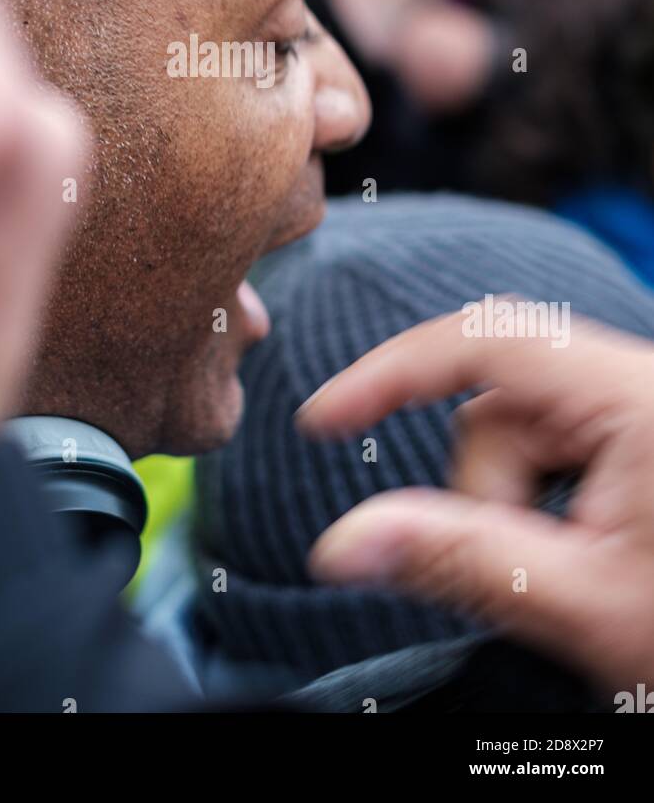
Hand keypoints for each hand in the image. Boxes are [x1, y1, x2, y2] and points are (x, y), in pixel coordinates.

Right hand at [298, 308, 653, 692]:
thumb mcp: (587, 605)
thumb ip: (459, 563)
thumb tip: (342, 544)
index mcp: (633, 395)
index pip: (483, 340)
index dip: (391, 374)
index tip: (324, 420)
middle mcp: (638, 384)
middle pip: (504, 406)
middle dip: (490, 493)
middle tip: (533, 579)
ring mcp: (642, 411)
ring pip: (530, 437)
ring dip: (523, 509)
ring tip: (580, 583)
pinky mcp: (644, 440)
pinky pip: (565, 452)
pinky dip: (550, 505)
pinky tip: (591, 559)